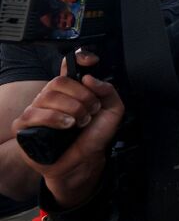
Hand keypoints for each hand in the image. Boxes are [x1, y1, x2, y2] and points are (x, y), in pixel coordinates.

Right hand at [11, 50, 123, 206]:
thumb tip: (89, 78)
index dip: (78, 58)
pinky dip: (55, 119)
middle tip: (91, 111)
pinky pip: (34, 114)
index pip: (69, 65)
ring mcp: (36, 109)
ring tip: (80, 122)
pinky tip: (67, 126)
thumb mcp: (112, 112)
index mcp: (71, 90)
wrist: (84, 161)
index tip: (90, 61)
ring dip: (72, 109)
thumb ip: (108, 91)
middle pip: (59, 81)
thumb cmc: (93, 136)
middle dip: (81, 96)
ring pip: (48, 96)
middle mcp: (52, 96)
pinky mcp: (25, 126)